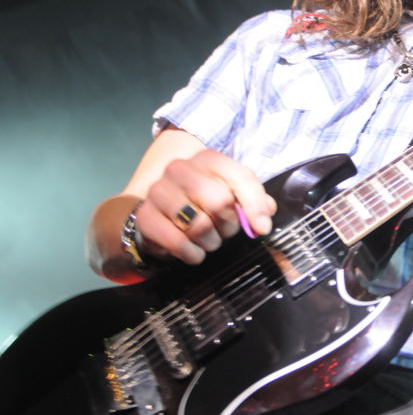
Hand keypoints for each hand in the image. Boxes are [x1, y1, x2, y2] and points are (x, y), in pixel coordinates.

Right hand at [134, 149, 276, 264]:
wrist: (161, 215)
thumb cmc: (204, 205)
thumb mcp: (232, 197)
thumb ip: (254, 202)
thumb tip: (264, 218)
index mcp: (207, 160)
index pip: (240, 177)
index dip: (255, 205)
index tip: (262, 227)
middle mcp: (180, 169)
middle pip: (219, 201)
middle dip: (229, 225)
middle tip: (224, 231)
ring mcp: (159, 191)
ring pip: (199, 225)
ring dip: (210, 242)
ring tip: (208, 239)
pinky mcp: (146, 217)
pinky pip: (179, 243)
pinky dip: (193, 254)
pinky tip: (193, 250)